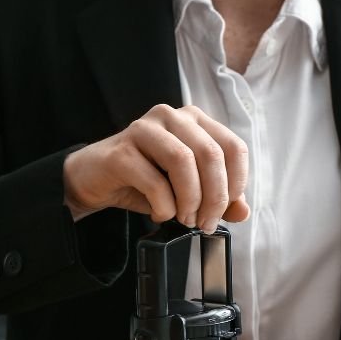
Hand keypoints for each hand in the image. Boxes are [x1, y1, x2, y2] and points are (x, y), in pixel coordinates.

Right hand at [62, 104, 250, 230]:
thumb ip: (220, 199)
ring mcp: (145, 129)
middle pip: (211, 155)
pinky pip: (155, 181)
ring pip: (184, 162)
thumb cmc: (146, 181)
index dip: (236, 184)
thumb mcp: (190, 191)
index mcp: (195, 121)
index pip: (234, 147)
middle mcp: (172, 117)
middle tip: (205, 223)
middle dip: (214, 198)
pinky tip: (159, 213)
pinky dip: (164, 207)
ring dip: (190, 201)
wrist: (97, 181)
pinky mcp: (122, 150)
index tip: (226, 209)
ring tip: (185, 219)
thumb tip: (243, 211)